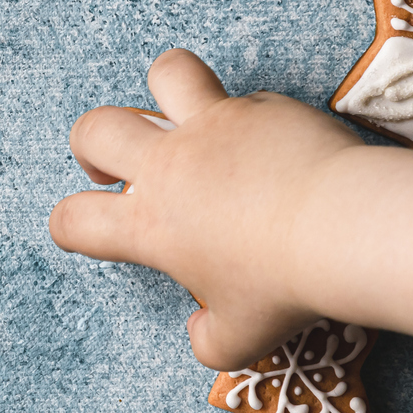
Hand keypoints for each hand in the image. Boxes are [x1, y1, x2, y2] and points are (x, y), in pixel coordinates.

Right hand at [47, 48, 364, 369]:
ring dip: (163, 89)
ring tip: (180, 112)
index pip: (74, 219)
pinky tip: (274, 145)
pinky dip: (249, 118)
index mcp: (151, 227)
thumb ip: (209, 339)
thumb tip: (201, 335)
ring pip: (166, 73)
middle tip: (114, 164)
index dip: (69, 226)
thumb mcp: (241, 339)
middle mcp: (171, 166)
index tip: (87, 230)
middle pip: (95, 129)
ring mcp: (215, 127)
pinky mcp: (262, 107)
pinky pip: (243, 99)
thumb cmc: (289, 287)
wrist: (344, 227)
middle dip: (92, 144)